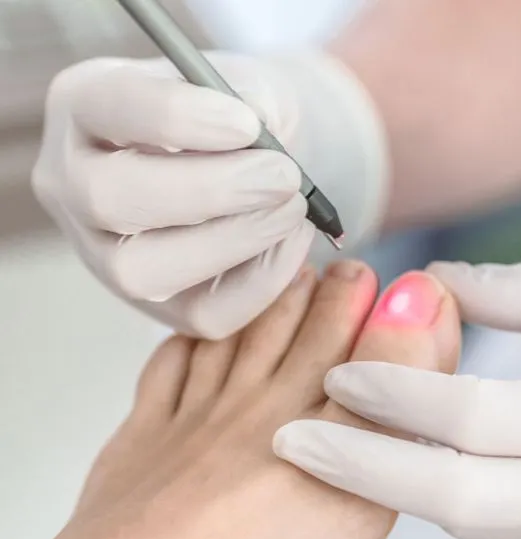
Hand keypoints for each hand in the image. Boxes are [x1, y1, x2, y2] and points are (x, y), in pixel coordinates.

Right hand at [33, 52, 386, 337]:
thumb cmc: (241, 116)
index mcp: (83, 104)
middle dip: (208, 191)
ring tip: (292, 208)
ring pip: (140, 272)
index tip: (248, 124)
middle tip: (283, 177)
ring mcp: (103, 253)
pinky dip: (258, 282)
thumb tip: (263, 134)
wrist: (258, 159)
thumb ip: (253, 98)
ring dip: (231, 242)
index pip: (106, 106)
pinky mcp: (155, 305)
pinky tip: (293, 241)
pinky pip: (199, 315)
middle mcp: (73, 183)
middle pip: (107, 199)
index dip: (176, 117)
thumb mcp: (248, 85)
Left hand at [275, 262, 520, 538]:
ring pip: (479, 531)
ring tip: (335, 456)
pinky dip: (453, 508)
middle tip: (291, 441)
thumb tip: (436, 283)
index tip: (335, 372)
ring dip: (399, 494)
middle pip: (461, 501)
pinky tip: (412, 478)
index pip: (480, 418)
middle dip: (366, 472)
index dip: (398, 392)